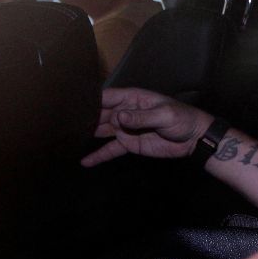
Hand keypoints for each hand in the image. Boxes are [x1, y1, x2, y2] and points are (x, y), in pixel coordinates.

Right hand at [80, 87, 212, 166]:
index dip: (91, 100)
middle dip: (83, 118)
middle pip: (100, 113)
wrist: (194, 139)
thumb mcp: (164, 115)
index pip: (108, 96)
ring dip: (86, 134)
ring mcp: (126, 128)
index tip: (72, 105)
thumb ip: (142, 117)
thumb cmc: (182, 119)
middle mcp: (126, 111)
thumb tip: (119, 117)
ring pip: (102, 130)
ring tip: (67, 140)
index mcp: (134, 98)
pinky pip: (111, 149)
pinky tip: (85, 162)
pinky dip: (99, 155)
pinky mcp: (130, 143)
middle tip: (62, 125)